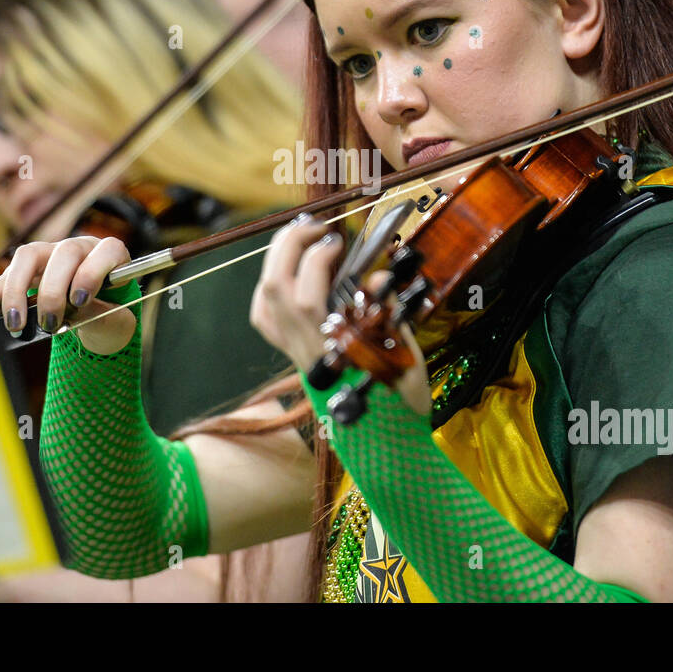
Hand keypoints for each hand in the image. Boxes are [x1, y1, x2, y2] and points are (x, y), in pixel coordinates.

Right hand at [0, 236, 136, 355]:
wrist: (96, 319)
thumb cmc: (111, 317)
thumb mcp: (115, 323)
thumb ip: (100, 317)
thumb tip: (72, 314)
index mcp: (112, 256)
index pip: (108, 250)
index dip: (92, 272)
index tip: (80, 300)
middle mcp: (81, 248)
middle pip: (65, 253)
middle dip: (53, 291)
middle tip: (49, 323)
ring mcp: (52, 253)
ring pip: (29, 255)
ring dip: (18, 289)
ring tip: (17, 323)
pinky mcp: (28, 266)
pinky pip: (8, 272)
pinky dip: (0, 293)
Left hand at [250, 218, 430, 415]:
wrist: (384, 445)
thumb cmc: (401, 402)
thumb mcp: (407, 357)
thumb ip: (388, 314)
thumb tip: (378, 279)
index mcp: (333, 349)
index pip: (306, 295)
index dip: (317, 258)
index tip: (341, 241)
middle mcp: (306, 350)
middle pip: (276, 289)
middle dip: (289, 246)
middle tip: (317, 226)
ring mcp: (296, 354)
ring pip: (265, 301)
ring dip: (278, 261)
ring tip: (302, 238)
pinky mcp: (294, 356)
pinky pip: (266, 319)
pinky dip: (270, 288)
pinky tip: (288, 273)